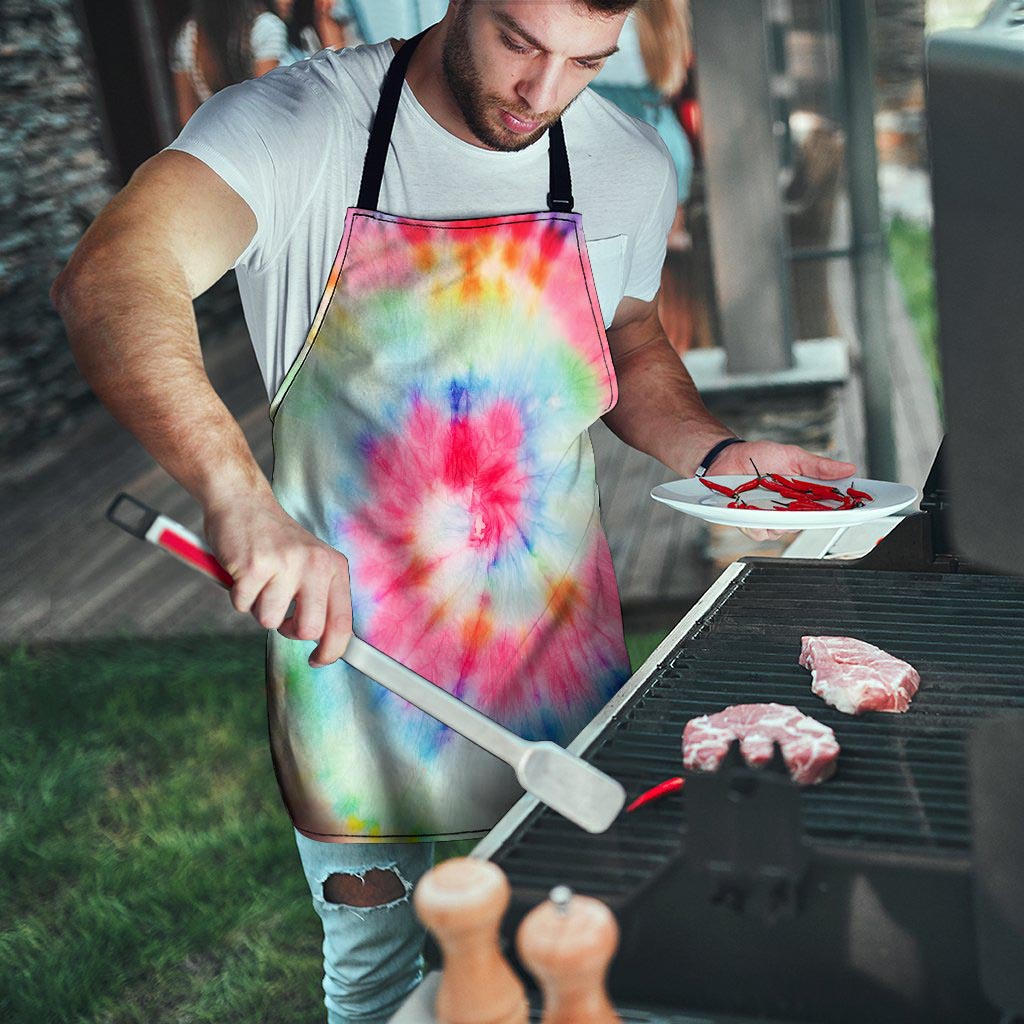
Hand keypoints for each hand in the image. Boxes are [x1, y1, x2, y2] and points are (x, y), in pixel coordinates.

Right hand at [203, 492, 351, 667]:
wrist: (243, 502)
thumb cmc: (275, 541)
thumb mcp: (310, 563)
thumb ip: (320, 597)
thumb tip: (326, 643)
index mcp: (333, 567)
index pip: (342, 622)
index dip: (332, 650)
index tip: (318, 660)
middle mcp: (315, 564)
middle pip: (308, 630)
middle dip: (289, 630)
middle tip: (280, 612)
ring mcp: (285, 564)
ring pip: (269, 620)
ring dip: (258, 607)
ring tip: (259, 580)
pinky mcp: (255, 565)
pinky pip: (242, 605)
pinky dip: (237, 595)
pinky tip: (243, 571)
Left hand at [707, 440, 856, 542]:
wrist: (727, 458)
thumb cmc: (759, 456)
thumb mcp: (793, 456)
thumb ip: (819, 466)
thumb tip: (848, 468)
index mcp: (804, 495)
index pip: (829, 508)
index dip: (843, 511)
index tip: (855, 509)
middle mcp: (789, 510)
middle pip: (808, 523)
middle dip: (809, 516)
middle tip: (803, 502)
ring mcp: (770, 518)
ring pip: (784, 531)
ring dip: (779, 518)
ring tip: (769, 499)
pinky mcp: (751, 523)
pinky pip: (760, 532)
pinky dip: (757, 522)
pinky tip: (752, 508)